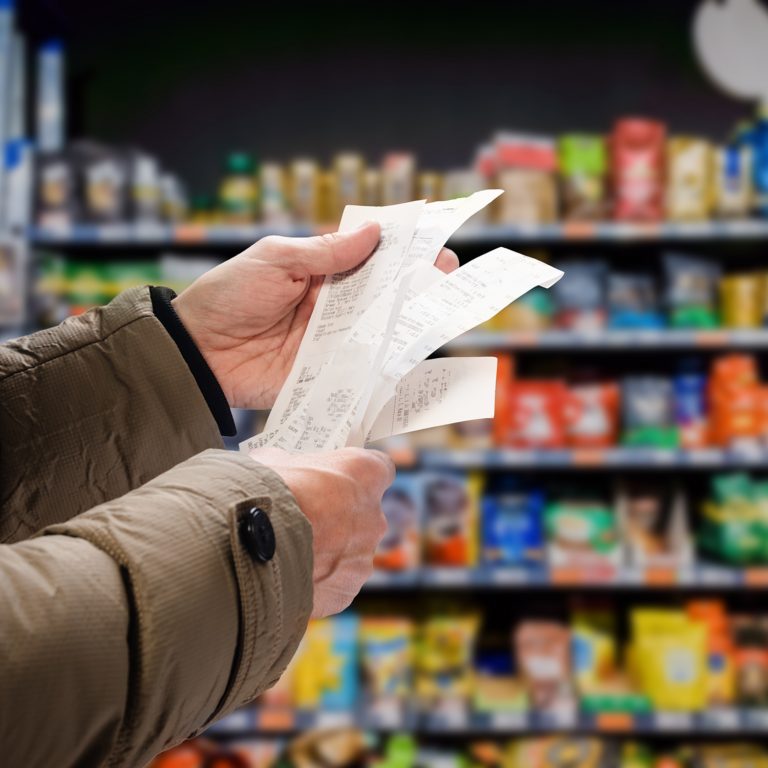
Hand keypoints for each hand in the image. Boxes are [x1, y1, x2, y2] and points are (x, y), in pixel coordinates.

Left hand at [172, 224, 459, 409]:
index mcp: (320, 272)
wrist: (197, 352)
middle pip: (382, 295)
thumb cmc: (228, 296)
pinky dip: (387, 365)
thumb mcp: (275, 260)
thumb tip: (374, 232)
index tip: (433, 244)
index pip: (369, 258)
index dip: (401, 251)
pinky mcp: (325, 373)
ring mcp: (331, 341)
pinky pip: (361, 369)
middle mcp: (332, 306)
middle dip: (416, 285)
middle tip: (447, 276)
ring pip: (379, 331)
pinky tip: (413, 357)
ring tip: (441, 312)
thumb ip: (325, 252)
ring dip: (408, 322)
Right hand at [248, 446, 393, 618]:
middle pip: (364, 515)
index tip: (340, 479)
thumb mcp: (274, 461)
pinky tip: (289, 575)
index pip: (379, 468)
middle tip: (306, 519)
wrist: (247, 544)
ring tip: (290, 552)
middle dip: (338, 517)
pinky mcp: (346, 590)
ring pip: (350, 552)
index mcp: (365, 474)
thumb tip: (280, 468)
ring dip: (327, 552)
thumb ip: (292, 465)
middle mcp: (374, 516)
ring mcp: (363, 557)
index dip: (357, 475)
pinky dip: (316, 581)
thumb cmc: (265, 493)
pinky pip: (334, 583)